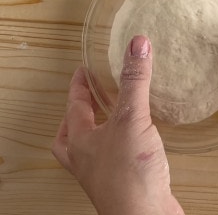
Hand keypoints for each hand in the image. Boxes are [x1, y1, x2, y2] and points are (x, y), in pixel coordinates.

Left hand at [52, 36, 183, 214]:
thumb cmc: (130, 172)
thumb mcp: (132, 119)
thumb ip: (135, 81)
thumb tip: (138, 43)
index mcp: (81, 141)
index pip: (73, 106)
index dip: (78, 85)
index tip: (82, 69)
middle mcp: (87, 159)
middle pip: (70, 134)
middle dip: (77, 114)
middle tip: (87, 98)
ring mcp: (103, 174)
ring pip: (91, 148)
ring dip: (96, 130)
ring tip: (109, 116)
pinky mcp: (124, 182)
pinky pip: (114, 157)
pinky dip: (119, 144)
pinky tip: (136, 140)